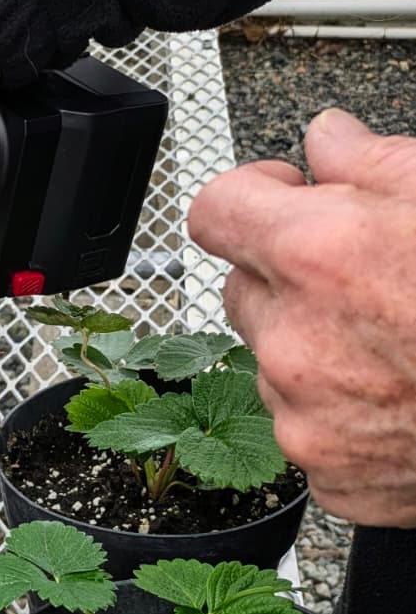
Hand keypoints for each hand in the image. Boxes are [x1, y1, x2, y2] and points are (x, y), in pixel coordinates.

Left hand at [188, 108, 415, 526]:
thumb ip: (375, 162)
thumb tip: (331, 142)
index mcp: (317, 256)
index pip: (216, 210)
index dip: (249, 195)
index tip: (280, 197)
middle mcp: (295, 341)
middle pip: (244, 290)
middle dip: (288, 276)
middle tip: (363, 277)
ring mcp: (304, 416)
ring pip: (276, 364)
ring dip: (316, 348)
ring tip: (397, 343)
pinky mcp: (326, 471)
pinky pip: (309, 429)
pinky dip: (343, 413)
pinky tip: (401, 396)